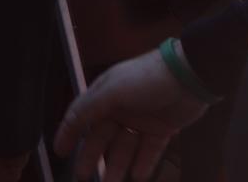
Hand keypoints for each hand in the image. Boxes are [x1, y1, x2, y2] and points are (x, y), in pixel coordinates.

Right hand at [54, 48, 210, 179]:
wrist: (187, 76)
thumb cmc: (145, 78)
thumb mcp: (112, 90)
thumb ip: (89, 108)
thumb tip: (69, 123)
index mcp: (103, 94)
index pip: (80, 116)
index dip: (68, 134)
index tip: (59, 152)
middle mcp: (119, 108)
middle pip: (102, 137)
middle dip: (92, 157)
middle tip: (83, 177)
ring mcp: (140, 120)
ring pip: (125, 147)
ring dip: (118, 166)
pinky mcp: (161, 129)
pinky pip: (149, 150)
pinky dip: (144, 163)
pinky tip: (138, 176)